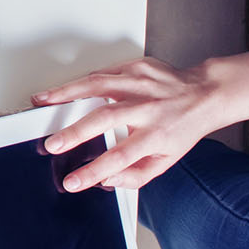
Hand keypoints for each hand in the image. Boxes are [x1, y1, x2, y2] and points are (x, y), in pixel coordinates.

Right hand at [32, 57, 218, 191]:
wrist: (204, 94)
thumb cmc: (182, 128)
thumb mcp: (166, 161)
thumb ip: (136, 175)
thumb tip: (107, 180)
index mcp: (157, 134)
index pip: (120, 157)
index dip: (93, 172)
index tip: (72, 182)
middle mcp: (149, 107)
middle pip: (105, 118)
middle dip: (74, 132)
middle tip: (52, 143)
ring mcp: (142, 83)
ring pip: (98, 85)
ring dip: (66, 94)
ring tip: (43, 102)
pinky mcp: (136, 66)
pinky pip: (103, 73)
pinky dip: (79, 82)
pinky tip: (63, 90)